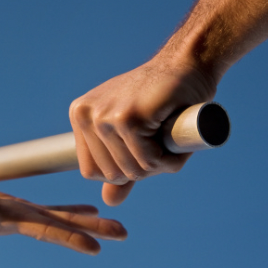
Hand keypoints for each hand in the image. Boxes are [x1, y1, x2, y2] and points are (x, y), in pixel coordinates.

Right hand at [0, 137, 126, 254]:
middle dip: (92, 231)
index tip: (96, 247)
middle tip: (123, 233)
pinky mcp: (21, 210)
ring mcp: (23, 215)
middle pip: (61, 226)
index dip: (69, 236)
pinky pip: (52, 212)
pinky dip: (71, 211)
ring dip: (88, 222)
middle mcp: (21, 218)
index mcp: (8, 217)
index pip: (44, 229)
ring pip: (60, 219)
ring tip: (114, 226)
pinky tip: (89, 210)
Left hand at [69, 56, 216, 205]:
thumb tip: (108, 202)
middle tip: (158, 141)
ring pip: (130, 170)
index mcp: (80, 116)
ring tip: (166, 136)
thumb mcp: (132, 135)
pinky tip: (174, 137)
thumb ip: (119, 166)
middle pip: (110, 174)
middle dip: (141, 169)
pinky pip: (148, 162)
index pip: (90, 171)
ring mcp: (105, 116)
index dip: (121, 170)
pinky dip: (168, 160)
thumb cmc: (159, 101)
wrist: (187, 66)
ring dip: (158, 164)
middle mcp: (86, 115)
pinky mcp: (129, 118)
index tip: (140, 148)